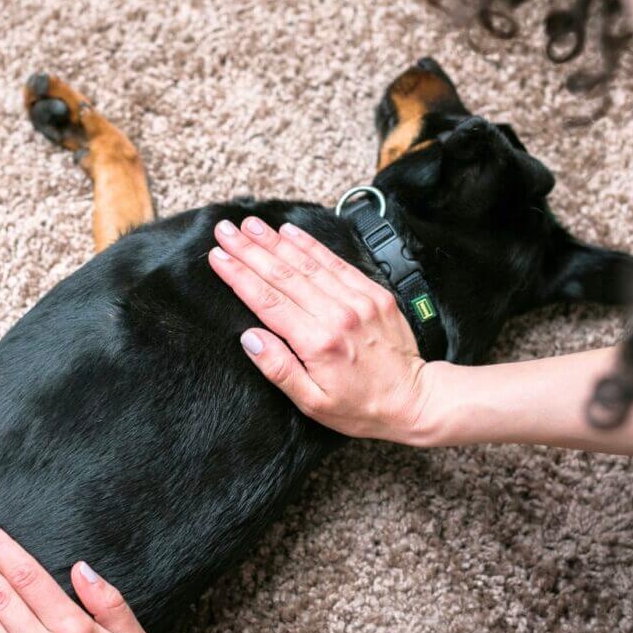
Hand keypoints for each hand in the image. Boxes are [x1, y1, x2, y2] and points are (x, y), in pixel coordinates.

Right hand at [208, 216, 443, 443]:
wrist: (414, 400)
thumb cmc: (360, 408)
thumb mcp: (312, 403)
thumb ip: (279, 369)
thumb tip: (250, 338)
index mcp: (318, 343)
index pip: (268, 301)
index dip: (239, 276)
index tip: (218, 257)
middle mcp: (338, 315)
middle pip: (283, 275)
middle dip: (249, 250)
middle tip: (224, 230)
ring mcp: (358, 300)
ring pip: (308, 263)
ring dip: (275, 241)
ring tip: (249, 224)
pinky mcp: (374, 293)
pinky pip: (336, 262)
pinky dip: (312, 245)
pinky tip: (290, 232)